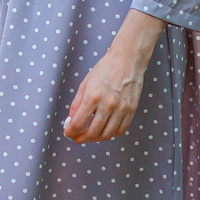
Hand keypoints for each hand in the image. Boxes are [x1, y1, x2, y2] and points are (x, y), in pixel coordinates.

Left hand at [65, 13, 164, 142]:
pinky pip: (120, 130)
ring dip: (96, 139)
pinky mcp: (131, 110)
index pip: (79, 123)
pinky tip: (105, 130)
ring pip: (107, 135)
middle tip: (77, 138)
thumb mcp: (85, 83)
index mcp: (93, 97)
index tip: (68, 133)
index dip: (71, 132)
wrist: (127, 60)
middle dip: (82, 139)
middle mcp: (108, 105)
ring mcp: (121, 109)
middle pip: (93, 133)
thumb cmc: (105, 69)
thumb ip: (77, 103)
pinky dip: (111, 134)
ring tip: (90, 136)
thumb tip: (71, 120)